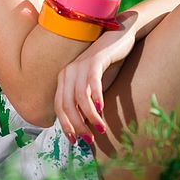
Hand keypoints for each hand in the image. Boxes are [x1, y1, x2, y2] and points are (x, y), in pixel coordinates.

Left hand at [53, 11, 138, 144]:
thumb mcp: (92, 86)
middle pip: (66, 104)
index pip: (58, 107)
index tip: (75, 141)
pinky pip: (92, 80)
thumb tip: (85, 127)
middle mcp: (68, 72)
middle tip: (89, 139)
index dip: (65, 125)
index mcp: (63, 79)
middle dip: (76, 125)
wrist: (120, 38)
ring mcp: (80, 65)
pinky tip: (101, 107)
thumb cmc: (106, 65)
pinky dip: (95, 95)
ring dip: (89, 115)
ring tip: (100, 128)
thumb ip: (85, 102)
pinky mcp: (95, 59)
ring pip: (79, 96)